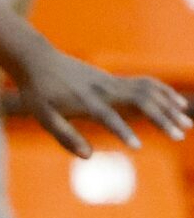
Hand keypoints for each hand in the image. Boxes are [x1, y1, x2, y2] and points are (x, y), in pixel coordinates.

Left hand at [15, 42, 190, 157]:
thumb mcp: (43, 117)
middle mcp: (103, 89)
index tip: (137, 147)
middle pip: (139, 101)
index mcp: (84, 101)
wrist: (38, 61)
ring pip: (148, 90)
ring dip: (169, 106)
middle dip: (161, 118)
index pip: (108, 118)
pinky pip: (145, 83)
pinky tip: (177, 104)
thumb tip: (89, 157)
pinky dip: (163, 92)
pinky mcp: (114, 79)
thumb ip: (65, 137)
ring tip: (187, 123)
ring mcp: (111, 81)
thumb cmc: (38, 93)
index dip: (123, 132)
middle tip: (179, 135)